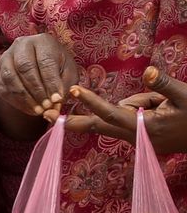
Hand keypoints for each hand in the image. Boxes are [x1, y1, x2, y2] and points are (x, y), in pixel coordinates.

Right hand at [0, 33, 81, 132]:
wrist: (38, 65)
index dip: (51, 82)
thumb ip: (65, 86)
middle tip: (47, 106)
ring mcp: (6, 57)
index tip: (57, 99)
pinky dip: (17, 102)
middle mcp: (22, 45)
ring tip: (39, 110)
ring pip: (11, 78)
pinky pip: (3, 88)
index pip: (45, 61)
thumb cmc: (57, 67)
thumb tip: (56, 103)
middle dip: (37, 90)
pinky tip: (29, 109)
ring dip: (26, 97)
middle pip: (25, 67)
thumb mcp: (67, 72)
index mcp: (43, 41)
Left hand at [66, 66, 186, 153]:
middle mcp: (137, 137)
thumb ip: (165, 85)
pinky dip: (136, 109)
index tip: (74, 91)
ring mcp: (139, 141)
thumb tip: (148, 71)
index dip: (91, 102)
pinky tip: (161, 107)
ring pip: (120, 117)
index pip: (112, 113)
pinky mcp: (143, 139)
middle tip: (47, 117)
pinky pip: (130, 119)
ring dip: (133, 105)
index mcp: (146, 127)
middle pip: (101, 125)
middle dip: (75, 120)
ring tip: (166, 104)